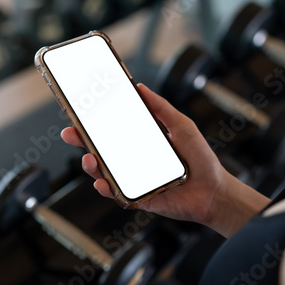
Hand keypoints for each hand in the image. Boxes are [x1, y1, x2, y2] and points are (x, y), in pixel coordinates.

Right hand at [61, 84, 269, 236]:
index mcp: (139, 141)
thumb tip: (141, 87)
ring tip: (89, 159)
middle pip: (99, 149)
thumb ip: (161, 108)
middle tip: (70, 133)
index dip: (92, 122)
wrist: (214, 191)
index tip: (78, 112)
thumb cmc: (199, 159)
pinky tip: (102, 182)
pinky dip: (105, 188)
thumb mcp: (181, 126)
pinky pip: (115, 193)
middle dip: (81, 141)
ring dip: (90, 165)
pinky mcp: (135, 197)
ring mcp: (131, 178)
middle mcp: (131, 159)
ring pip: (102, 172)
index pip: (110, 129)